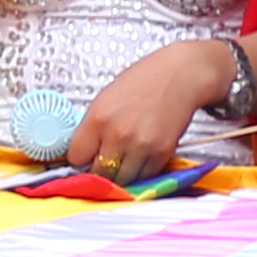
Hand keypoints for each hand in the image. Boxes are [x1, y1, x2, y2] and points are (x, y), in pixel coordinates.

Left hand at [64, 39, 227, 181]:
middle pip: (99, 174)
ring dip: (121, 175)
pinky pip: (145, 176)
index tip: (86, 157)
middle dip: (99, 171)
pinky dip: (141, 172)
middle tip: (105, 163)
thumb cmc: (142, 82)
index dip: (80, 159)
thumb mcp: (105, 99)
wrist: (180, 75)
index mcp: (98, 119)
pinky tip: (141, 157)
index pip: (76, 158)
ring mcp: (141, 146)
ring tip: (124, 160)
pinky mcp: (162, 152)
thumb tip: (82, 154)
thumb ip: (93, 128)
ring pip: (122, 180)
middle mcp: (118, 135)